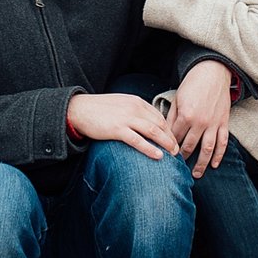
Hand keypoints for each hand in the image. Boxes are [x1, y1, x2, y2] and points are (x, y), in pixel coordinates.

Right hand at [65, 91, 181, 161]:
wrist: (79, 109)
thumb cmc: (100, 108)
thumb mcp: (121, 104)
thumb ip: (135, 111)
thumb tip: (147, 122)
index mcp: (137, 102)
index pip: (159, 116)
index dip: (169, 129)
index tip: (174, 139)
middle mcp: (135, 109)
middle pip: (160, 124)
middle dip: (171, 137)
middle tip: (178, 150)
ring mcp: (126, 119)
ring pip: (153, 131)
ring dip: (166, 143)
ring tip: (173, 154)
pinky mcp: (117, 129)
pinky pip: (138, 141)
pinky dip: (150, 149)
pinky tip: (158, 156)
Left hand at [169, 59, 232, 177]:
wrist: (213, 72)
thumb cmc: (192, 84)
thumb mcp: (177, 99)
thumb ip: (171, 117)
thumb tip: (163, 134)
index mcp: (186, 115)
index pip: (175, 138)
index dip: (169, 148)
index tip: (165, 157)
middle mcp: (200, 122)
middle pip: (190, 147)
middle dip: (183, 159)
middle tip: (177, 169)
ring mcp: (214, 123)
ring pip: (207, 149)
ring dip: (201, 164)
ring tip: (196, 174)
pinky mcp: (224, 122)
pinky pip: (223, 142)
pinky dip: (219, 155)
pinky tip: (215, 165)